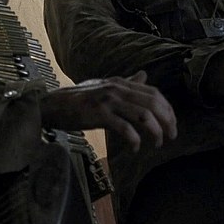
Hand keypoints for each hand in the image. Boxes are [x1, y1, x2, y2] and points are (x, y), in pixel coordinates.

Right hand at [40, 71, 176, 151]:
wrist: (51, 105)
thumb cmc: (77, 100)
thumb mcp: (104, 87)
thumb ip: (126, 83)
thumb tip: (144, 75)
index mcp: (121, 83)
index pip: (154, 93)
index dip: (168, 110)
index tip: (172, 125)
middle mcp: (117, 88)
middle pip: (153, 104)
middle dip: (167, 122)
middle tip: (171, 137)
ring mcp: (108, 100)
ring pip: (143, 115)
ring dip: (155, 132)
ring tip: (157, 143)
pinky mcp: (98, 114)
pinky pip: (125, 128)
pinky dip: (134, 140)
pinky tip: (135, 148)